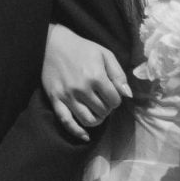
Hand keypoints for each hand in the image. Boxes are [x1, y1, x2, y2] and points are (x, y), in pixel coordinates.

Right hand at [43, 24, 130, 140]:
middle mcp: (82, 89)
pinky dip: (77, 132)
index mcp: (96, 77)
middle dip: (107, 108)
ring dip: (96, 120)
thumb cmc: (82, 48)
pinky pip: (66, 122)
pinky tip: (85, 136)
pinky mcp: (55, 100)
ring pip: (88, 120)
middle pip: (103, 111)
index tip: (112, 94)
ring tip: (96, 112)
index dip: (116, 99)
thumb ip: (118, 74)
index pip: (114, 100)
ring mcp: (67, 96)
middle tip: (103, 101)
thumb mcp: (105, 54)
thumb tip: (127, 94)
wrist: (52, 44)